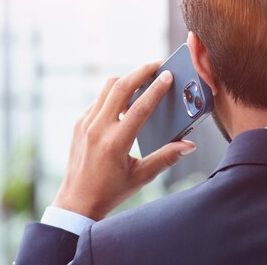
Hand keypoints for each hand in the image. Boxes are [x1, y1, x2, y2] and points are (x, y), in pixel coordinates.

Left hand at [52, 61, 196, 219]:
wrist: (77, 202)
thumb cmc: (111, 191)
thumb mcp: (142, 176)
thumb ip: (166, 158)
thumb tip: (189, 145)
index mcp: (115, 142)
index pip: (139, 107)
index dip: (156, 89)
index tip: (167, 75)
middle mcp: (97, 129)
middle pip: (120, 87)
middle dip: (140, 72)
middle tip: (157, 65)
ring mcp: (85, 124)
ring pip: (107, 88)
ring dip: (126, 80)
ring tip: (143, 78)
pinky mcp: (79, 124)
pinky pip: (98, 100)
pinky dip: (113, 94)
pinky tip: (126, 100)